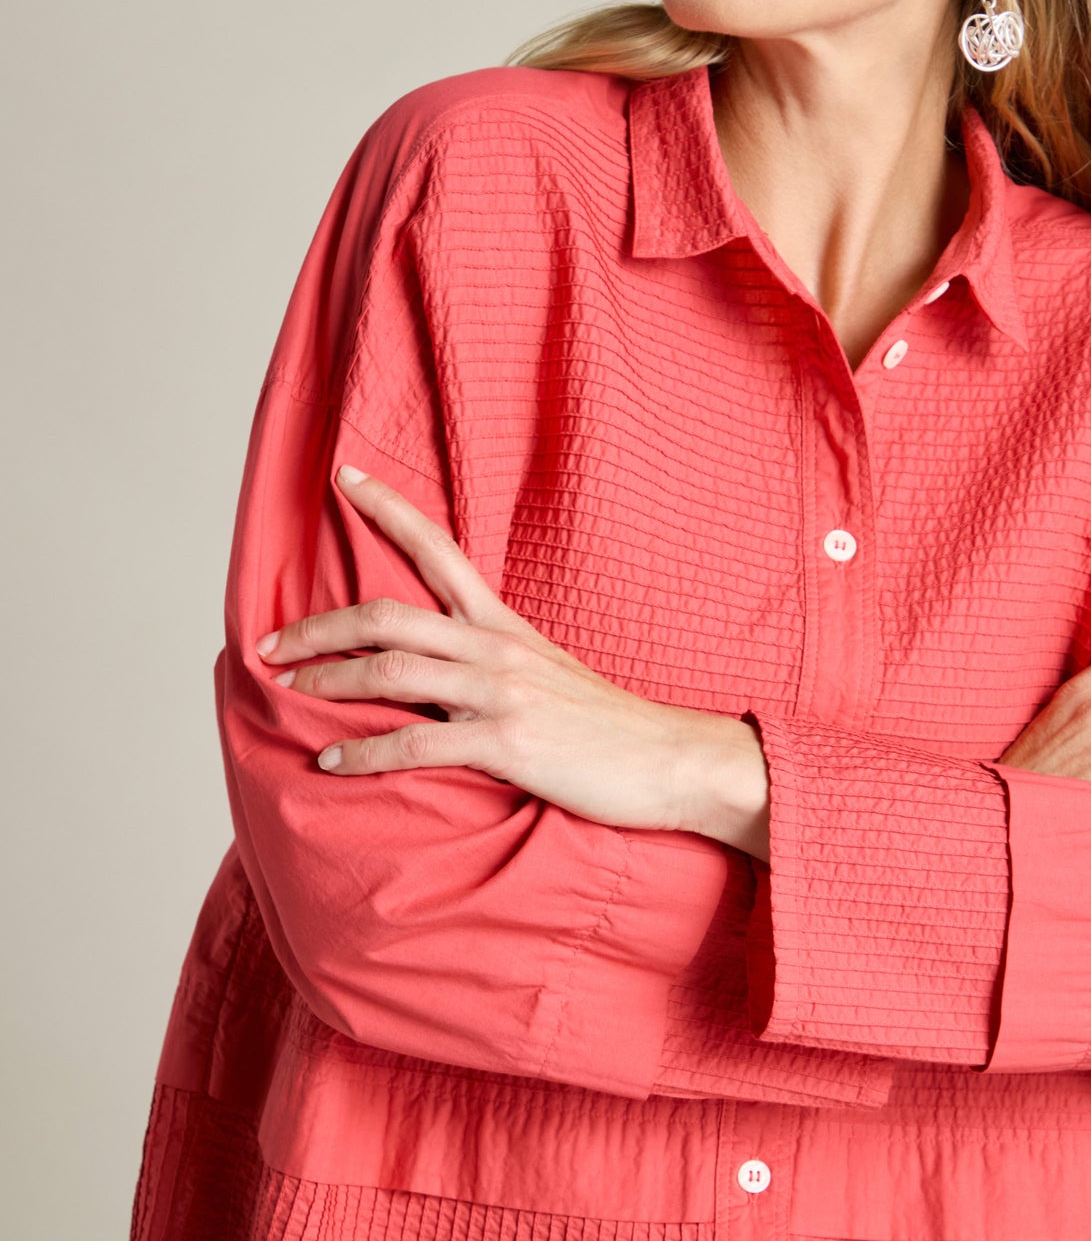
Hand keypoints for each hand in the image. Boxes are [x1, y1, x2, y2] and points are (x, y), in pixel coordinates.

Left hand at [253, 464, 771, 859]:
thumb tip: (443, 672)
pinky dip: (363, 753)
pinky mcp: (505, 742)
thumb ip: (496, 663)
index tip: (345, 476)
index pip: (439, 549)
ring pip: (389, 672)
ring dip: (326, 682)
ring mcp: (499, 693)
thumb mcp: (551, 675)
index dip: (389, 508)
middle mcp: (494, 648)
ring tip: (288, 693)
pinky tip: (331, 763)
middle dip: (316, 627)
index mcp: (504, 626)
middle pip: (386, 616)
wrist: (672, 759)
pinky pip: (414, 744)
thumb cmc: (611, 727)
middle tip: (268, 643)